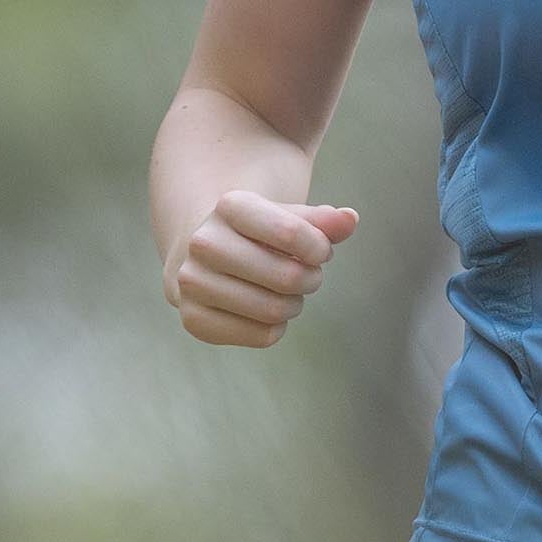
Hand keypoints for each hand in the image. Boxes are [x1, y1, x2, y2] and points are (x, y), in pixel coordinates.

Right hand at [165, 193, 358, 347]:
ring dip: (294, 305)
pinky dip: (276, 328)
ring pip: (273, 310)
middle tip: (307, 276)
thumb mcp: (289, 218)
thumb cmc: (260, 234)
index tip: (321, 251)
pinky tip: (266, 311)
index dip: (319, 248)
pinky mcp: (193, 318)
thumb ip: (323, 221)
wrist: (206, 255)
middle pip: (287, 277)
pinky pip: (261, 335)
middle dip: (311, 280)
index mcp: (230, 206)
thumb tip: (350, 219)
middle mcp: (203, 242)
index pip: (291, 233)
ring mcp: (192, 282)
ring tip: (287, 293)